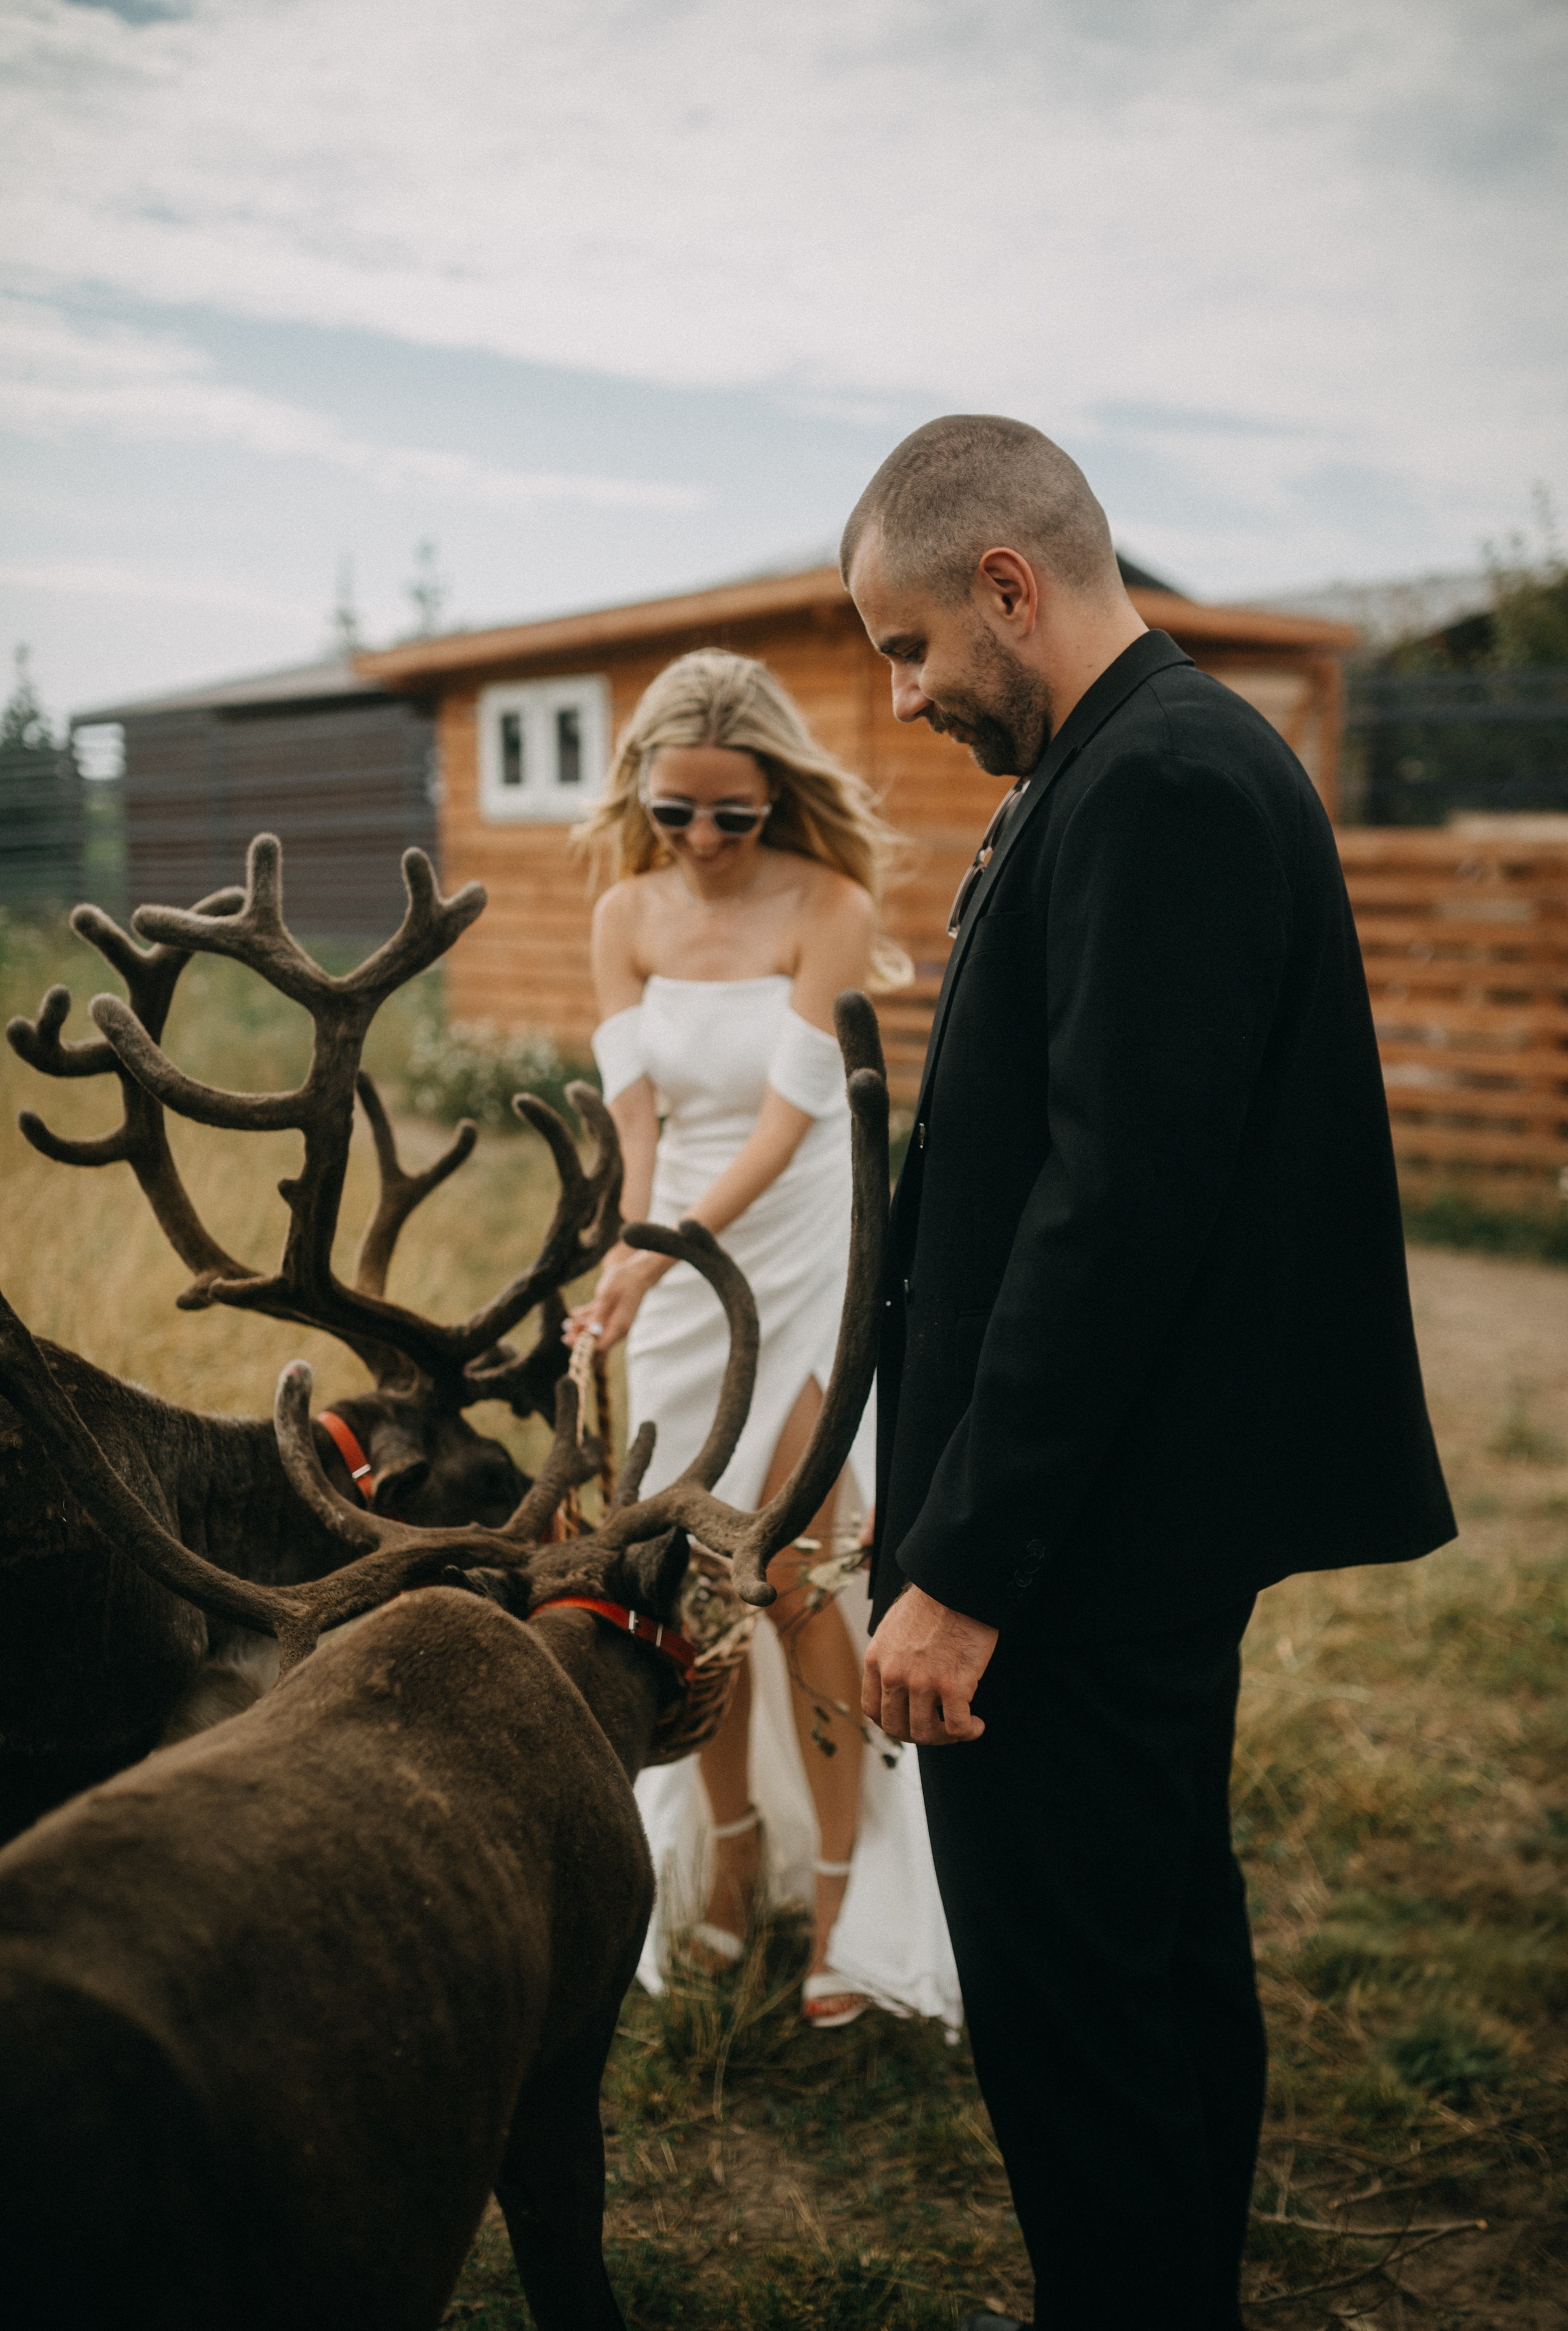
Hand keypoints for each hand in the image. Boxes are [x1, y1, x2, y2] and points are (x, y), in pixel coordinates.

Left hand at [565, 1243, 669, 1352]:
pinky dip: (585, 1320)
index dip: (583, 1346)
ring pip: (594, 1332)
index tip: (568, 1338)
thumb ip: (599, 1315)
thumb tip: (591, 1334)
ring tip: (566, 1323)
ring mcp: (614, 1323)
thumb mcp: (607, 1295)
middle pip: (596, 1342)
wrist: (636, 1272)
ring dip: (580, 1329)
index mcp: (619, 1326)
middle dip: (579, 1338)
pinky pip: (596, 1321)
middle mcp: (617, 1328)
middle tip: (566, 1328)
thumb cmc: (623, 1281)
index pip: (600, 1346)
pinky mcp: (611, 1316)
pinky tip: (574, 1315)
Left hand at [861, 1583, 997, 1745]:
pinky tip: (977, 1725)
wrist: (958, 1584)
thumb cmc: (933, 1601)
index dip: (892, 1723)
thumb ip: (890, 1657)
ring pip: (926, 1732)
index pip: (873, 1710)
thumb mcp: (893, 1628)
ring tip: (962, 1727)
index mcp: (877, 1660)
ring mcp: (922, 1682)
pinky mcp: (953, 1685)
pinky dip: (968, 1731)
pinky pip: (957, 1726)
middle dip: (919, 1734)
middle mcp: (893, 1675)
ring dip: (945, 1737)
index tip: (910, 1721)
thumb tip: (898, 1682)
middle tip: (939, 1729)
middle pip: (897, 1727)